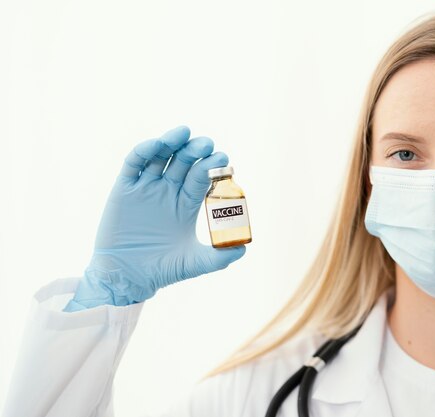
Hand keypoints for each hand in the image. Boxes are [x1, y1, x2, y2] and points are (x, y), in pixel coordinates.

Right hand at [63, 126, 245, 310]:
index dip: (211, 166)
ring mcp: (145, 188)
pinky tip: (158, 144)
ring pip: (159, 156)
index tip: (224, 160)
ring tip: (184, 132)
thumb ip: (219, 257)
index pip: (201, 177)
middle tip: (208, 144)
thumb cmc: (162, 270)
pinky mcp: (124, 189)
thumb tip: (243, 248)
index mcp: (185, 203)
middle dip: (195, 151)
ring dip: (172, 142)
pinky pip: (133, 164)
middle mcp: (167, 191)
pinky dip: (144, 151)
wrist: (128, 278)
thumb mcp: (195, 263)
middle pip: (183, 162)